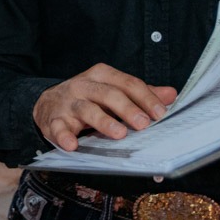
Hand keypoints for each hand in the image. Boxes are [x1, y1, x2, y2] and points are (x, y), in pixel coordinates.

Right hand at [33, 64, 176, 150]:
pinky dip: (64, 136)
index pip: (127, 83)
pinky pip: (58, 128)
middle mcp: (83, 85)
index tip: (160, 114)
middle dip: (127, 108)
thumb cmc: (88, 98)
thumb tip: (171, 95)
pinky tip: (72, 145)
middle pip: (108, 93)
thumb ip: (140, 93)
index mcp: (101, 75)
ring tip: (119, 134)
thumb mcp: (112, 90)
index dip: (145, 98)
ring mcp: (68, 103)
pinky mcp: (53, 120)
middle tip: (143, 124)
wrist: (47, 104)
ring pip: (86, 109)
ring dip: (103, 121)